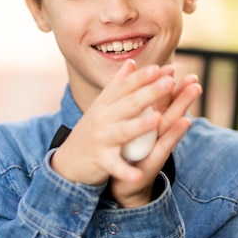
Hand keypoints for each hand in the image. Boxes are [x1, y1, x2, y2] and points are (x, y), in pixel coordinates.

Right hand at [50, 60, 200, 206]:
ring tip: (158, 120)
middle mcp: (102, 118)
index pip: (125, 87)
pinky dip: (125, 171)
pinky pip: (115, 166)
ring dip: (140, 126)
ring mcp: (101, 139)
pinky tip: (138, 175)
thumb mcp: (102, 106)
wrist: (67, 162)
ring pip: (123, 131)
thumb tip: (132, 62)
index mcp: (106, 104)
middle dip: (149, 92)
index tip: (159, 68)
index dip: (142, 77)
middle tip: (169, 82)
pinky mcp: (100, 160)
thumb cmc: (92, 130)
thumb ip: (119, 85)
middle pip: (129, 104)